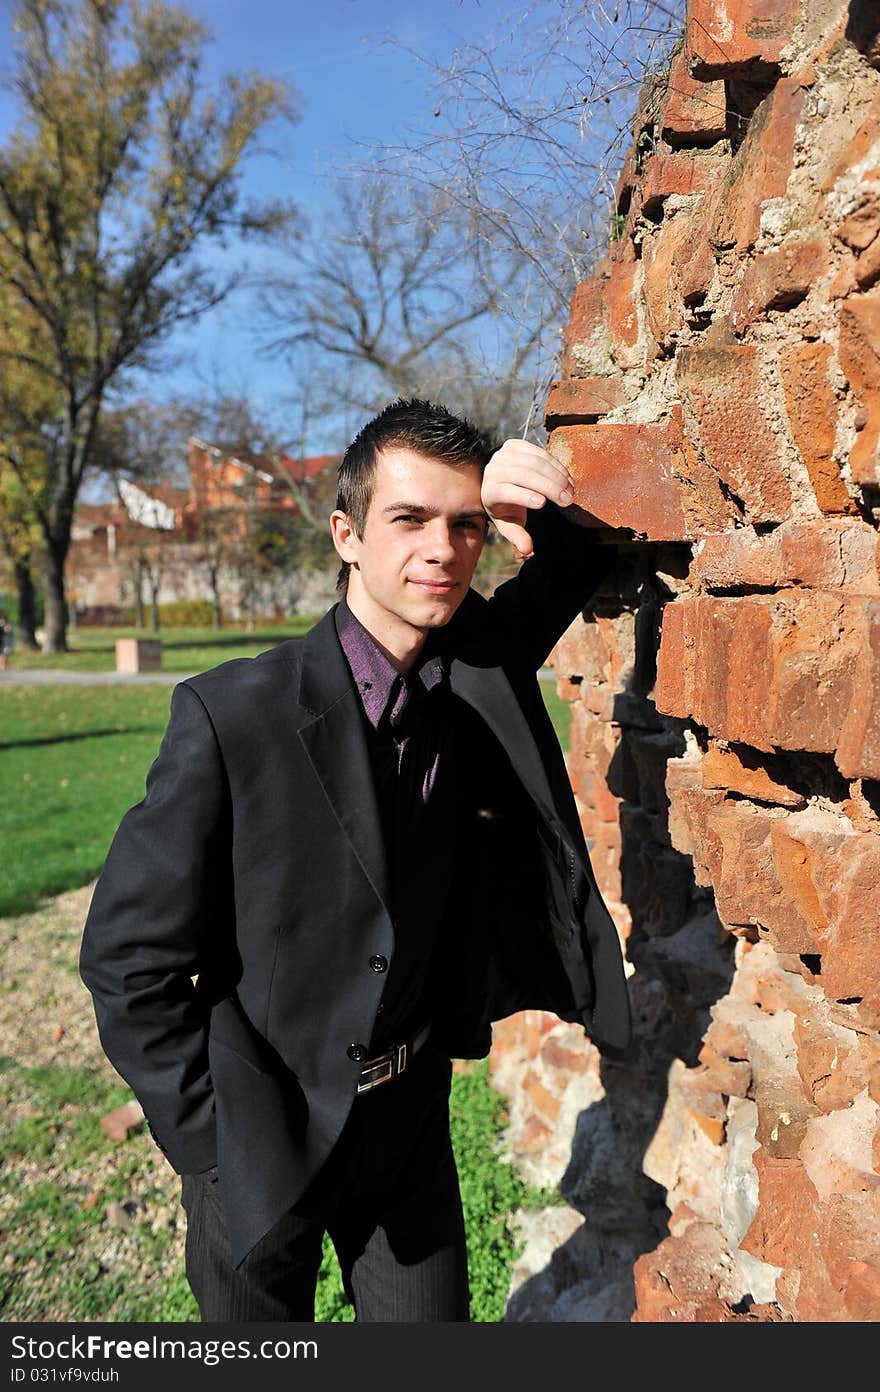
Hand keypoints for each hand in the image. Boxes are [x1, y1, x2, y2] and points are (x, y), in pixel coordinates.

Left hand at [481, 439, 573, 558]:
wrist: (497, 481)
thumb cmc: (505, 507)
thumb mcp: (509, 523)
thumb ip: (517, 536)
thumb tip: (528, 550)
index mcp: (489, 491)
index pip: (506, 491)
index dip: (524, 496)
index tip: (543, 503)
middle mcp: (493, 470)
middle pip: (524, 475)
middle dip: (549, 487)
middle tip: (568, 500)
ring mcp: (503, 454)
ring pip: (534, 462)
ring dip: (557, 475)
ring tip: (571, 490)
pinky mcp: (514, 444)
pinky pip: (539, 452)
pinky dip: (556, 464)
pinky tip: (567, 477)